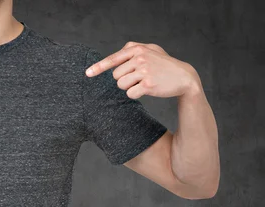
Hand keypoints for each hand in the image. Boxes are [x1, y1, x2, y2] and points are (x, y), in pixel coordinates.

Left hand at [85, 42, 200, 98]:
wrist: (183, 77)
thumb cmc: (164, 64)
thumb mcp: (151, 50)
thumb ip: (133, 48)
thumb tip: (117, 52)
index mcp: (137, 49)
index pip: (113, 59)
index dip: (98, 67)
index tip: (87, 73)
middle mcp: (139, 58)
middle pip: (115, 76)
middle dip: (123, 79)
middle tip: (139, 78)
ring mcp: (143, 70)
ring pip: (121, 86)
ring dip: (129, 87)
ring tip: (143, 82)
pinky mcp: (147, 84)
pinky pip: (130, 94)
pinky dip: (135, 95)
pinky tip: (146, 90)